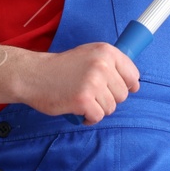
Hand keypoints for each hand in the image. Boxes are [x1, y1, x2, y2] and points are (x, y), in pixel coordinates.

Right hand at [18, 42, 139, 122]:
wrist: (34, 75)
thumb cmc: (62, 67)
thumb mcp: (89, 55)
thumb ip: (111, 65)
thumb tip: (135, 85)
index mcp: (107, 51)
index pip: (133, 74)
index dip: (126, 85)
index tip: (115, 88)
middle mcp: (102, 65)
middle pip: (123, 94)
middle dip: (108, 99)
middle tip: (90, 94)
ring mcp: (93, 82)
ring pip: (111, 107)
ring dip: (98, 109)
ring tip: (82, 100)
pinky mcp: (83, 100)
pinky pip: (98, 117)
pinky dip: (89, 118)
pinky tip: (79, 110)